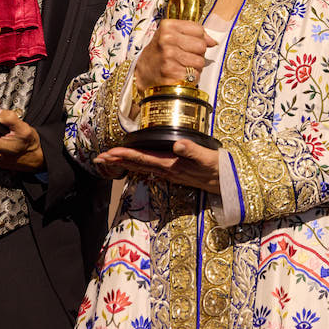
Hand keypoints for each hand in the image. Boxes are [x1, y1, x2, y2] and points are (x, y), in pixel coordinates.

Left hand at [93, 139, 220, 193]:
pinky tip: (134, 164)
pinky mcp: (175, 173)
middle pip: (137, 165)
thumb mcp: (208, 158)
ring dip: (125, 163)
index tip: (108, 152)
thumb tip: (177, 145)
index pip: (143, 158)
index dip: (125, 155)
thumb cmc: (220, 169)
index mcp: (172, 165)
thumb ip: (193, 151)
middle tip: (98, 158)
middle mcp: (168, 171)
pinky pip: (151, 169)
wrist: (230, 184)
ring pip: (142, 167)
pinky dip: (138, 165)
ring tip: (109, 160)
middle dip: (117, 161)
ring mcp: (171, 173)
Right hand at [133, 20, 215, 91]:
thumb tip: (214, 42)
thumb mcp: (171, 35)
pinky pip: (195, 75)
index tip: (187, 44)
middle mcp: (167, 40)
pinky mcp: (172, 73)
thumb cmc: (160, 52)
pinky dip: (190, 77)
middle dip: (197, 54)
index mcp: (168, 26)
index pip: (199, 30)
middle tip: (184, 56)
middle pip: (201, 46)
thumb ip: (193, 34)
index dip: (198, 39)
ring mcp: (169, 57)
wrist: (143, 72)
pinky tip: (179, 75)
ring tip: (181, 66)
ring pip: (200, 62)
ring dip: (194, 67)